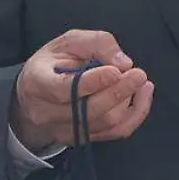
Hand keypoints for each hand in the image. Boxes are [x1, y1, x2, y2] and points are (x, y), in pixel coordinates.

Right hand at [10, 30, 154, 151]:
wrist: (35, 94)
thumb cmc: (53, 62)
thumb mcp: (69, 41)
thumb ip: (97, 43)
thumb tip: (123, 63)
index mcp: (37, 82)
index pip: (64, 90)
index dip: (92, 82)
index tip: (116, 71)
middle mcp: (46, 112)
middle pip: (88, 110)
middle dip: (119, 92)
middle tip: (139, 74)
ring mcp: (62, 130)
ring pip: (104, 123)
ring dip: (128, 101)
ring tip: (139, 81)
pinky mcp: (81, 139)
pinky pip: (114, 133)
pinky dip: (135, 114)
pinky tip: (143, 95)